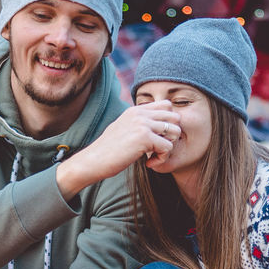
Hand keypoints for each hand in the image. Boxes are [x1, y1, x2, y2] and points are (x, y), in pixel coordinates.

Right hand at [55, 103, 181, 198]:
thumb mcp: (123, 130)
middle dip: (172, 134)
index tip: (158, 137)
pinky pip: (168, 147)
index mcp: (136, 110)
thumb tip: (157, 126)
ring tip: (154, 156)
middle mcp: (140, 114)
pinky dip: (162, 159)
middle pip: (175, 117)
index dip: (168, 122)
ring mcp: (142, 124)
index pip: (166, 105)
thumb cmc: (107, 151)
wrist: (93, 161)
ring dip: (168, 147)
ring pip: (175, 131)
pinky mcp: (144, 138)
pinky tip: (149, 164)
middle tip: (159, 148)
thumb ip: (138, 124)